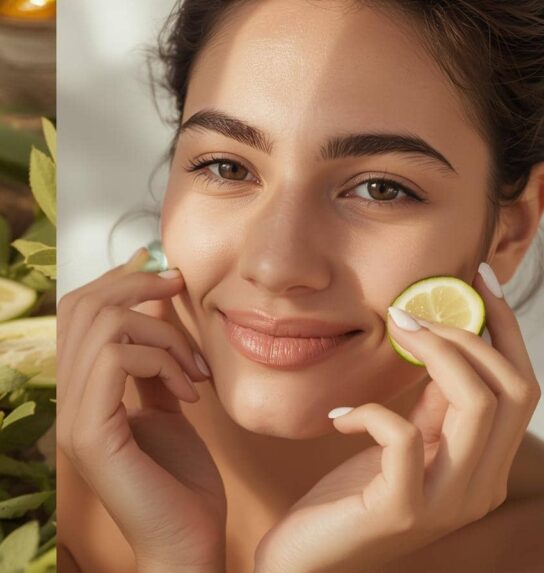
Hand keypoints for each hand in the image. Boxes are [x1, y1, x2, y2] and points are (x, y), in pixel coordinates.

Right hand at [57, 250, 225, 572]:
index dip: (114, 280)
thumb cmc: (182, 485)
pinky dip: (161, 360)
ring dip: (161, 333)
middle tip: (179, 286)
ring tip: (193, 368)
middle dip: (135, 285)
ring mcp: (71, 417)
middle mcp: (64, 401)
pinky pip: (118, 358)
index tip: (158, 264)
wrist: (188, 544)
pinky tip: (190, 390)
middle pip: (80, 308)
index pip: (75, 314)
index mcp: (79, 393)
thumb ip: (153, 364)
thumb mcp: (168, 407)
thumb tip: (156, 310)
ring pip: (103, 326)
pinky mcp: (89, 432)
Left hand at [254, 264, 540, 572]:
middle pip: (512, 391)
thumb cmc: (347, 501)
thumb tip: (443, 344)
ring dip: (434, 356)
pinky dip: (371, 412)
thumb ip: (428, 408)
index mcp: (484, 468)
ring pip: (475, 406)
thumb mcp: (398, 446)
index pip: (521, 388)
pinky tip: (340, 418)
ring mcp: (447, 503)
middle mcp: (480, 488)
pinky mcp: (402, 510)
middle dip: (467, 335)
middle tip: (413, 311)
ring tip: (391, 336)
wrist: (306, 562)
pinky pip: (403, 437)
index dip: (503, 330)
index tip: (474, 281)